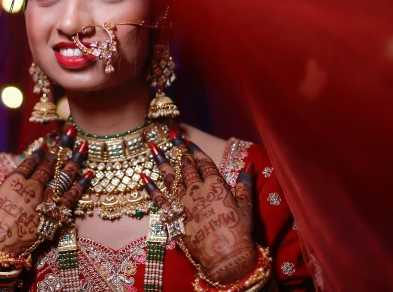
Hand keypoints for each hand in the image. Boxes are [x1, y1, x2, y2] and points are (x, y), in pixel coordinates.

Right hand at [0, 125, 90, 261]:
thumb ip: (11, 189)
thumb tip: (21, 180)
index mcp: (14, 181)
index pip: (30, 161)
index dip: (41, 152)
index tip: (48, 144)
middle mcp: (31, 186)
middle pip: (49, 164)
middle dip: (61, 147)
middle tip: (71, 132)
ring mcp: (44, 199)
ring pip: (63, 176)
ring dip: (74, 160)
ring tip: (82, 147)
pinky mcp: (54, 214)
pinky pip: (71, 197)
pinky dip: (81, 185)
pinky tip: (89, 173)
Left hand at [144, 132, 256, 283]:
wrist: (225, 257)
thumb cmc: (239, 232)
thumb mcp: (246, 207)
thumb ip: (245, 185)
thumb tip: (248, 167)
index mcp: (216, 185)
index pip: (204, 163)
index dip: (196, 150)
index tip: (188, 141)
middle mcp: (197, 190)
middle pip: (186, 166)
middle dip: (178, 149)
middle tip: (170, 134)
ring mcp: (183, 202)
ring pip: (170, 177)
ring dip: (162, 161)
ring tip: (153, 146)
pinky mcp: (173, 216)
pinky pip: (159, 199)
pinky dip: (150, 187)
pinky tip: (143, 176)